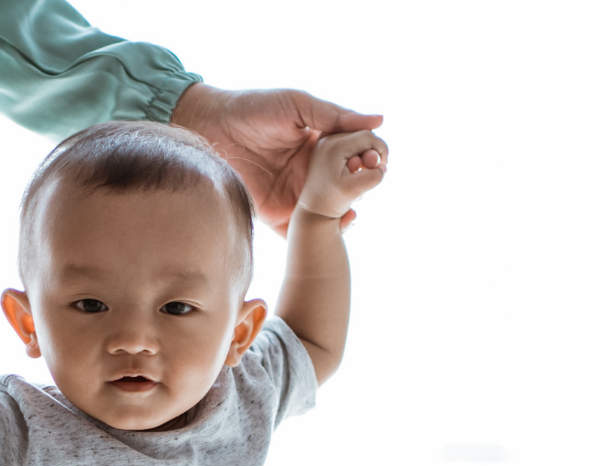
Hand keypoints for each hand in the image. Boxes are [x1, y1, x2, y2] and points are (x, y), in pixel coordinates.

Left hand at [169, 84, 383, 233]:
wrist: (211, 126)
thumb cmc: (254, 108)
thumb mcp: (298, 105)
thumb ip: (334, 115)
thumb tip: (379, 120)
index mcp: (320, 147)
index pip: (354, 158)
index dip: (368, 160)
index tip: (377, 160)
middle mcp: (311, 173)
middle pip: (346, 188)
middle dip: (361, 189)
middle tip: (368, 185)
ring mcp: (295, 195)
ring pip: (328, 213)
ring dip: (345, 215)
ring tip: (354, 211)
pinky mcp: (276, 214)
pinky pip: (299, 231)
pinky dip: (317, 236)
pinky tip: (331, 228)